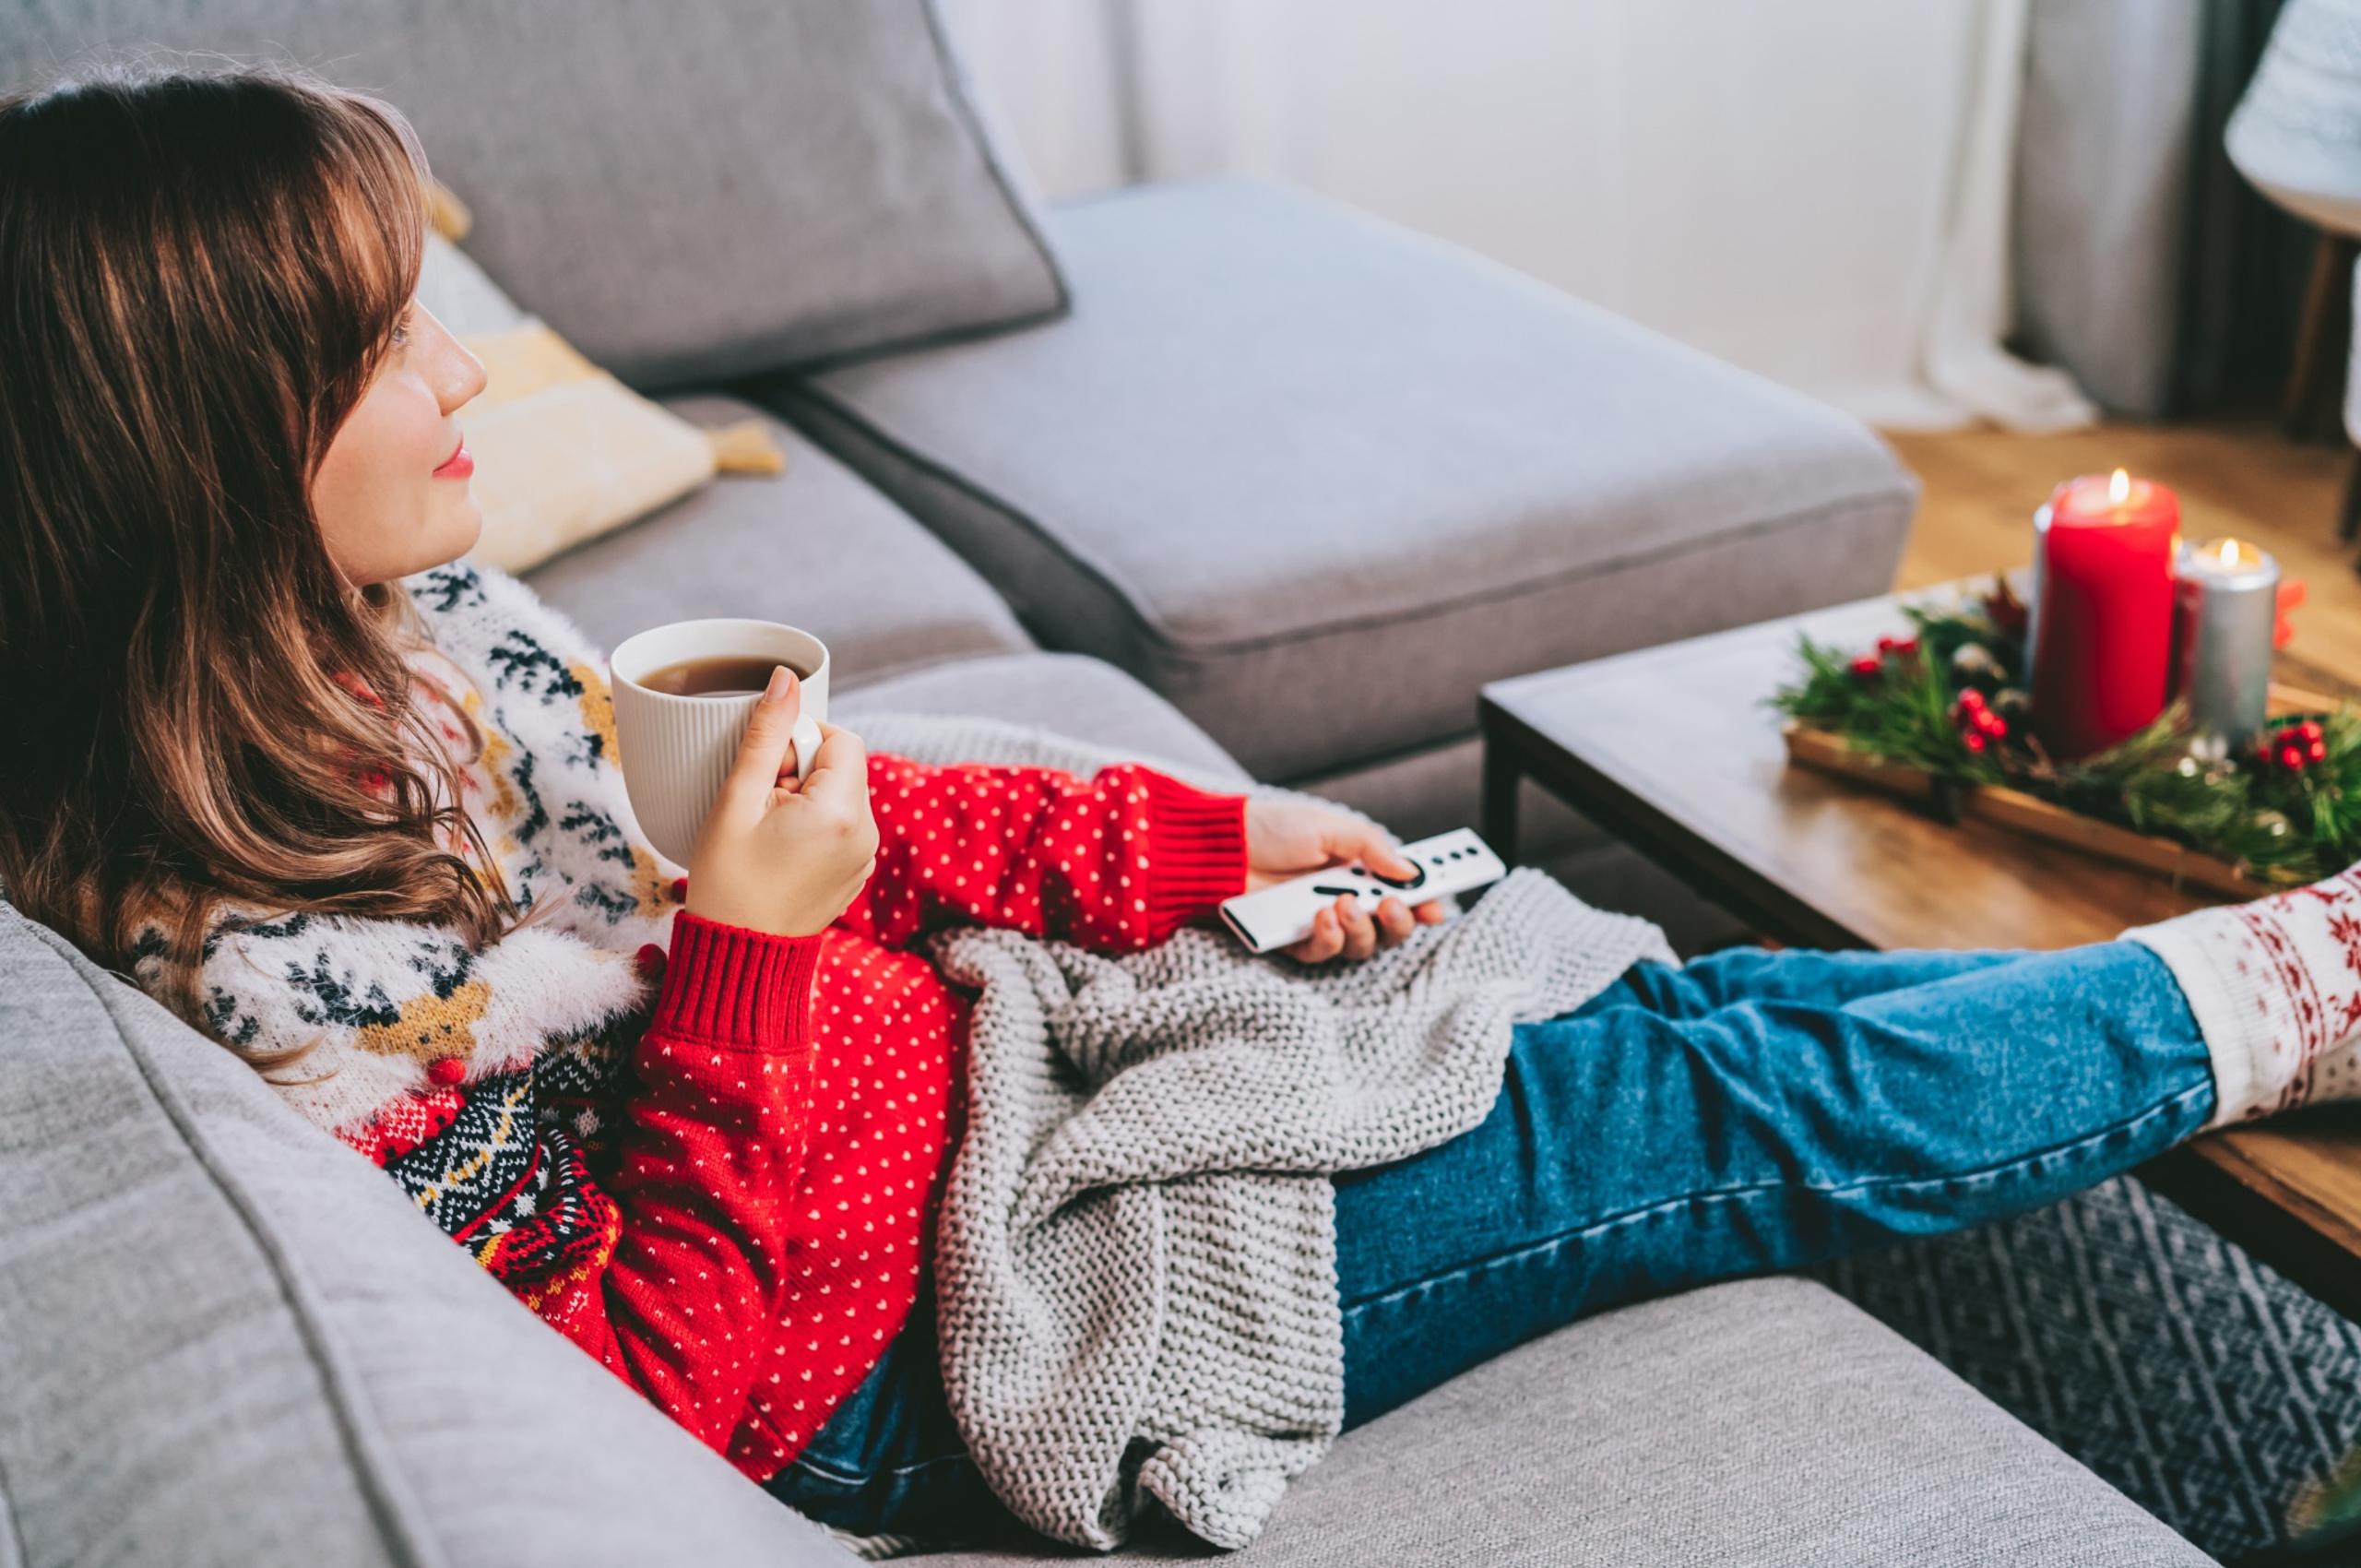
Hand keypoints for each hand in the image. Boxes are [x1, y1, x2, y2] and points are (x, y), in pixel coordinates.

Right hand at [684, 666, 877, 938]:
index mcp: (843, 812)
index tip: (764, 773)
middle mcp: (867, 833)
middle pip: (842, 765)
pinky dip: (811, 824)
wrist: (737, 957)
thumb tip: (786, 679)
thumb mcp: (737, 800)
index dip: (798, 743)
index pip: (840, 738)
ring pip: (839, 794)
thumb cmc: (728, 882)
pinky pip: (840, 825)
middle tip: (758, 804)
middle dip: (798, 770)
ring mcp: (865, 856)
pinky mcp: (855, 872)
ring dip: (803, 797)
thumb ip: (765, 734)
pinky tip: (777, 850)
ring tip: (765, 830)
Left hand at [1244, 797, 1449, 963]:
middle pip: (1390, 928)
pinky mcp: (1294, 940)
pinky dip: (1328, 940)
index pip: (1403, 892)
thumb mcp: (1330, 827)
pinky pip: (1322, 955)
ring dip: (1361, 929)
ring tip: (1344, 905)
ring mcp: (1321, 922)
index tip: (1438, 908)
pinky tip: (1320, 919)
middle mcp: (1346, 899)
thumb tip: (1411, 870)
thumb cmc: (1274, 829)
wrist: (1223, 846)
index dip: (1424, 903)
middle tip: (1394, 907)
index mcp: (1360, 870)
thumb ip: (1372, 848)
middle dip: (1399, 922)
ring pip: (1361, 947)